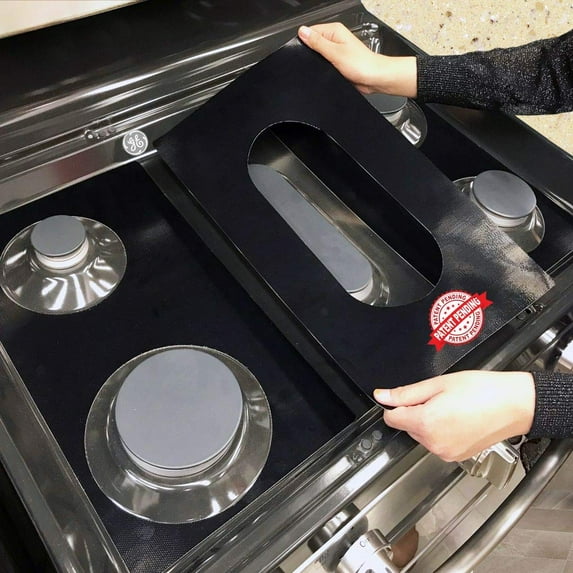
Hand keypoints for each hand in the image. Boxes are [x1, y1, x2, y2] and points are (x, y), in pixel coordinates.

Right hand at [297, 22, 416, 96]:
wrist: (374, 78)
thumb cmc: (361, 64)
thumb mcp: (335, 52)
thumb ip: (317, 42)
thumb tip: (303, 32)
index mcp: (335, 31)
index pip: (311, 31)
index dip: (305, 41)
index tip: (307, 51)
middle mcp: (336, 39)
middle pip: (314, 43)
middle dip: (312, 54)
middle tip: (320, 61)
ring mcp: (337, 51)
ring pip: (319, 55)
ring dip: (319, 63)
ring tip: (327, 67)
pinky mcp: (338, 62)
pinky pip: (325, 64)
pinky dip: (324, 69)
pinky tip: (328, 73)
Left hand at [374, 371, 535, 461]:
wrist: (516, 405)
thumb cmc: (483, 391)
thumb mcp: (438, 384)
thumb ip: (406, 393)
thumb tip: (382, 396)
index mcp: (426, 423)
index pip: (392, 418)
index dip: (396, 404)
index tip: (406, 396)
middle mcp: (433, 443)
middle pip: (408, 426)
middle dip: (416, 411)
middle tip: (440, 397)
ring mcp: (445, 453)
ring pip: (422, 434)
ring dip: (429, 421)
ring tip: (453, 406)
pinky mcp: (456, 456)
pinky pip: (437, 442)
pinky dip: (441, 430)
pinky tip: (459, 418)